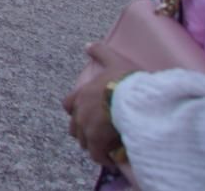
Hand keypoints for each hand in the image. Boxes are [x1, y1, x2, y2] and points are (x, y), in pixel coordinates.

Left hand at [62, 42, 138, 166]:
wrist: (137, 98)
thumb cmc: (126, 79)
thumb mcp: (114, 60)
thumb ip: (101, 52)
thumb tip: (88, 44)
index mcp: (82, 93)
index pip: (68, 105)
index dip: (75, 111)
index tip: (87, 115)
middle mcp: (80, 110)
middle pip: (75, 126)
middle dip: (83, 131)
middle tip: (98, 135)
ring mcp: (86, 126)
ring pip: (84, 141)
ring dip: (92, 145)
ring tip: (105, 147)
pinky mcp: (97, 140)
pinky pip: (96, 154)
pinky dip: (103, 157)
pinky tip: (112, 160)